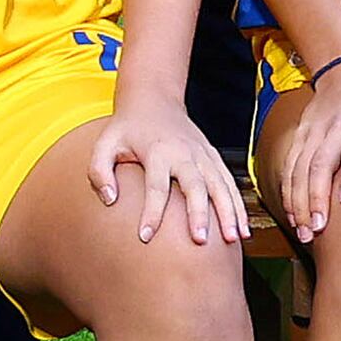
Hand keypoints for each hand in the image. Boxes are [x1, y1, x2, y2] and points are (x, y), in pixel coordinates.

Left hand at [85, 94, 246, 247]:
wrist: (153, 101)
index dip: (151, 212)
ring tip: (232, 240)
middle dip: (199, 213)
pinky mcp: (214, 158)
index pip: (155, 186)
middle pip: (195, 186)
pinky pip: (230, 184)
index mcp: (157, 151)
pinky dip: (238, 207)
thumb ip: (99, 171)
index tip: (146, 236)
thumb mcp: (104, 144)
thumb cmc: (126, 129)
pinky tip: (242, 231)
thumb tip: (109, 200)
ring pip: (220, 186)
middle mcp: (184, 153)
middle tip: (200, 240)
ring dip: (228, 212)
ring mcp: (203, 156)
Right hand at [271, 58, 340, 240]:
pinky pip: (290, 165)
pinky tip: (292, 213)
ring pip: (300, 167)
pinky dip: (288, 190)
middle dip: (315, 197)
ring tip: (303, 229)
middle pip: (320, 163)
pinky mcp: (302, 135)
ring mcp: (315, 132)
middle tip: (317, 228)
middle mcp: (337, 128)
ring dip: (298, 199)